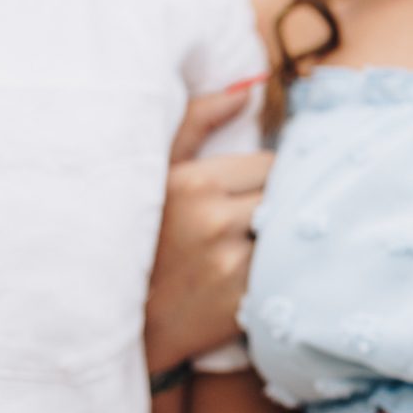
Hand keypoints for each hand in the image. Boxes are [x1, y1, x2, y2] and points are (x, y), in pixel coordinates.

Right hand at [145, 83, 272, 375]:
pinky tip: (276, 274)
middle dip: (286, 206)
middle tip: (273, 219)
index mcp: (194, 181)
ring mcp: (233, 264)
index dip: (272, 179)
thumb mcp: (154, 173)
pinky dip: (290, 270)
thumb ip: (198, 121)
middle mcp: (215, 220)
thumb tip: (251, 87)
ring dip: (291, 239)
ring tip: (277, 245)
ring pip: (292, 235)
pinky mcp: (245, 303)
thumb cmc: (138, 240)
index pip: (274, 165)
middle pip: (289, 198)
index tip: (260, 193)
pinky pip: (290, 272)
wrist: (120, 324)